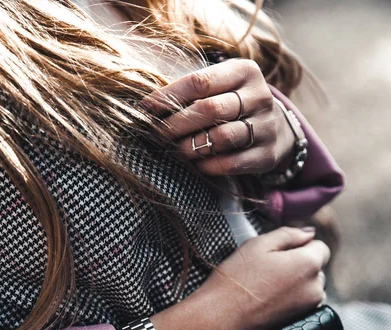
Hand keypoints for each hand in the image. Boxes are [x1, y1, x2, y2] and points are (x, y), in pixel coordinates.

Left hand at [143, 58, 294, 176]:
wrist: (277, 130)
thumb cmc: (234, 105)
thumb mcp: (222, 87)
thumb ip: (193, 92)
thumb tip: (147, 107)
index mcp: (244, 71)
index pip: (200, 81)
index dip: (169, 96)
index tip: (145, 108)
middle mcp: (259, 96)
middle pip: (210, 110)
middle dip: (177, 124)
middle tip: (158, 134)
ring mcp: (266, 126)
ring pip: (221, 138)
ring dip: (191, 147)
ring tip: (176, 150)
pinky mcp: (267, 154)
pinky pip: (231, 163)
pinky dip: (208, 165)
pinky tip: (196, 164)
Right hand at [198, 226, 329, 329]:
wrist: (221, 318)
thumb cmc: (236, 278)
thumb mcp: (258, 245)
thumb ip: (289, 234)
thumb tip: (309, 232)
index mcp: (308, 264)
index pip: (320, 247)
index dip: (300, 246)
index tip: (278, 253)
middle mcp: (316, 287)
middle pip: (316, 268)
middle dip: (300, 264)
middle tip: (269, 269)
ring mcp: (310, 307)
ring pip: (311, 286)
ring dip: (297, 283)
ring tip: (267, 286)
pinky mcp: (301, 321)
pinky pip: (304, 302)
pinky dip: (292, 299)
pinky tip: (270, 299)